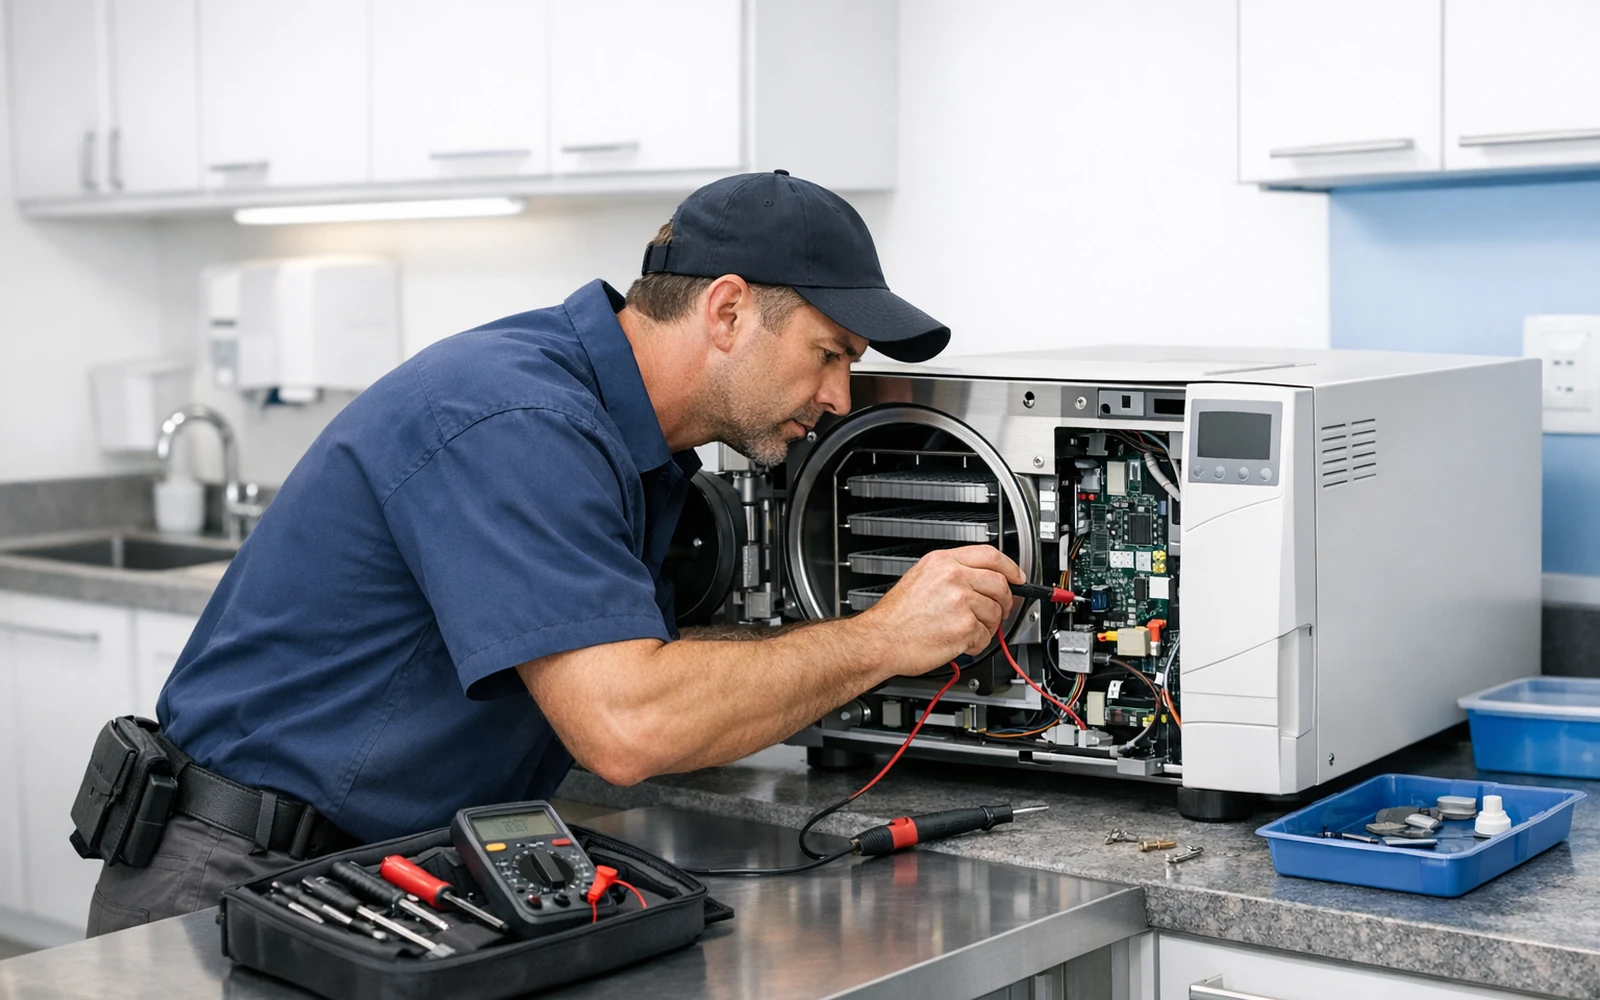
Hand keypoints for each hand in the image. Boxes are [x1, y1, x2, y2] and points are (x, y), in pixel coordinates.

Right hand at [854, 546, 1024, 675]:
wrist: (881, 639)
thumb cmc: (896, 616)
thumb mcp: (920, 578)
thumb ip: (951, 573)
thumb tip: (980, 579)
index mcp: (942, 562)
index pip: (990, 555)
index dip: (1010, 567)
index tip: (1017, 576)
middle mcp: (953, 577)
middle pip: (1000, 584)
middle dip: (1005, 601)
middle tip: (1000, 611)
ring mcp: (960, 601)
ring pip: (995, 612)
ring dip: (988, 626)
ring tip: (968, 630)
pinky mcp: (965, 627)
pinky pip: (986, 636)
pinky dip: (977, 643)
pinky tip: (960, 642)